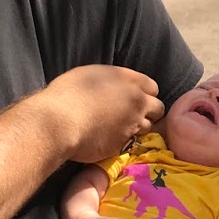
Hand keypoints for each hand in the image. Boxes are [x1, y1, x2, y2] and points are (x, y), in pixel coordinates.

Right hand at [45, 66, 162, 162]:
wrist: (59, 121)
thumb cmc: (67, 93)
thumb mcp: (91, 75)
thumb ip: (111, 81)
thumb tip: (115, 88)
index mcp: (129, 80)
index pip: (153, 87)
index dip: (144, 93)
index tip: (133, 98)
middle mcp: (137, 101)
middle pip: (158, 108)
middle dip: (149, 112)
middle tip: (133, 115)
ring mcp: (133, 124)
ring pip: (149, 127)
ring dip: (139, 127)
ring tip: (121, 128)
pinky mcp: (125, 144)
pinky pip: (131, 142)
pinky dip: (124, 141)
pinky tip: (109, 139)